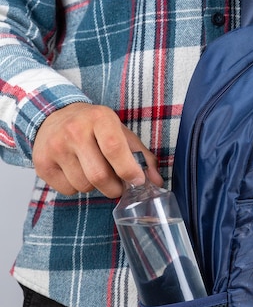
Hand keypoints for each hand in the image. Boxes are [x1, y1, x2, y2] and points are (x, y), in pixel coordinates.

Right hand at [32, 103, 162, 197]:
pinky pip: (68, 190)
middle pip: (99, 176)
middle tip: (118, 185)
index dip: (129, 170)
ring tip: (94, 171)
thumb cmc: (95, 127)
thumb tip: (156, 183)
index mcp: (99, 118)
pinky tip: (77, 171)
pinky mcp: (42, 163)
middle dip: (114, 188)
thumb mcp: (121, 133)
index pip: (114, 149)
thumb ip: (142, 157)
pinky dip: (77, 188)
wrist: (54, 115)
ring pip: (84, 186)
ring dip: (95, 187)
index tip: (137, 180)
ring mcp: (55, 147)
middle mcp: (74, 131)